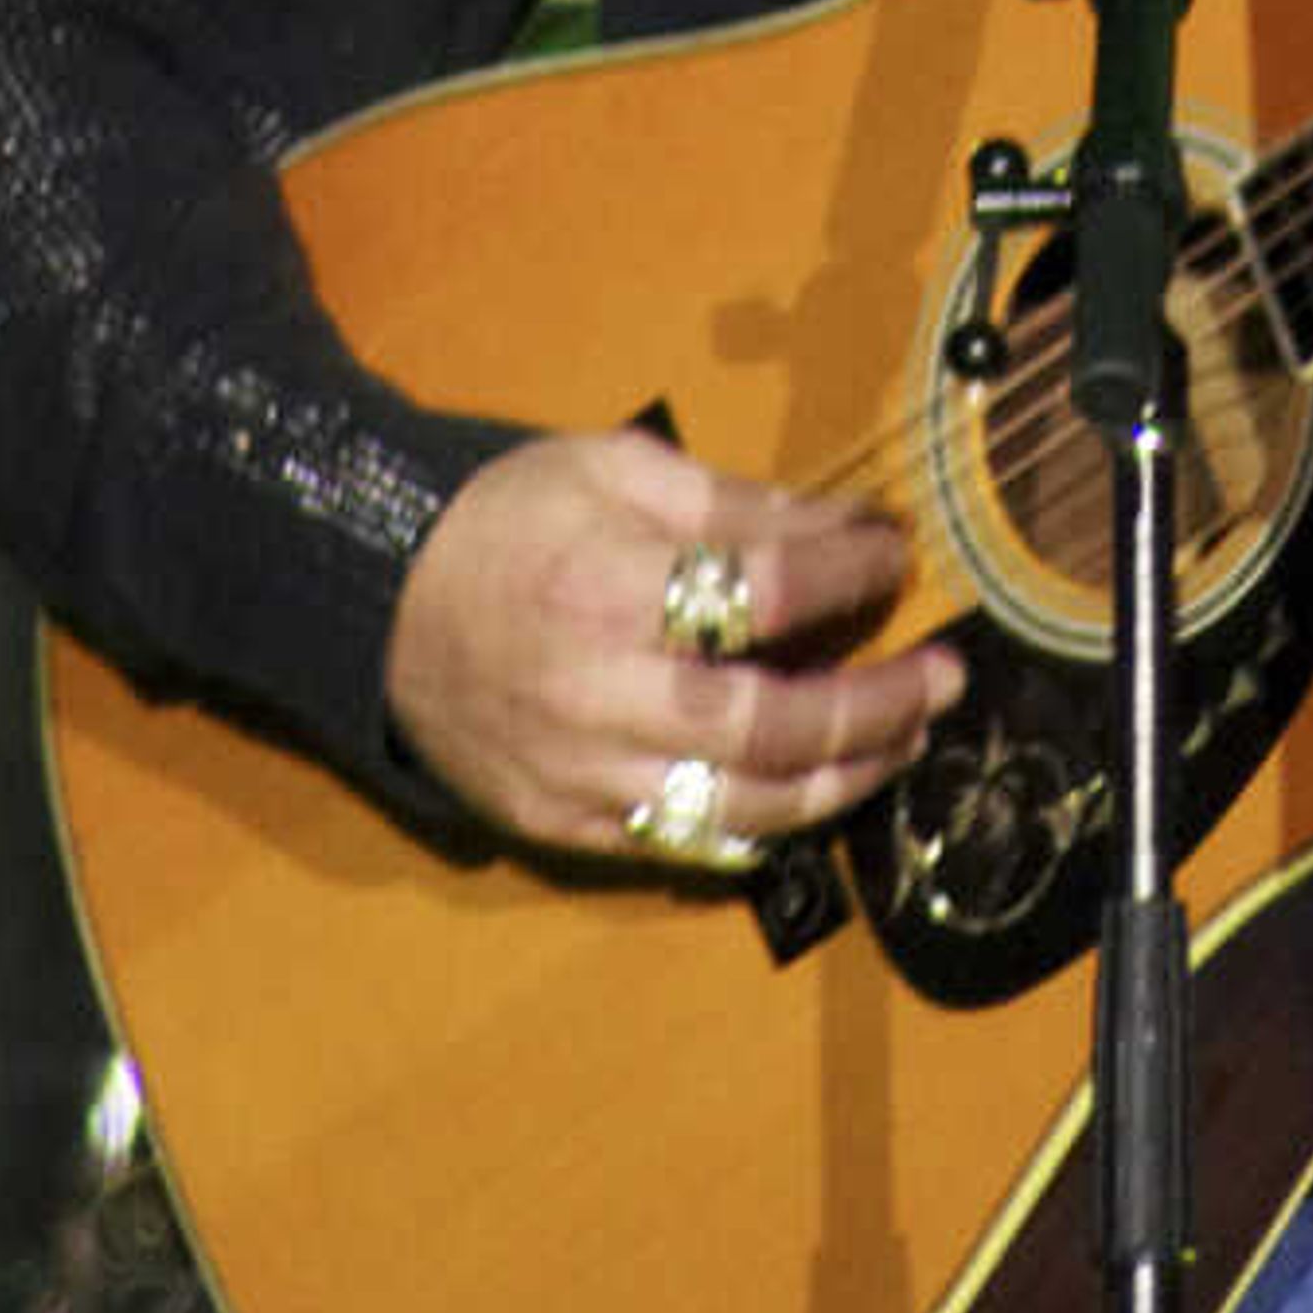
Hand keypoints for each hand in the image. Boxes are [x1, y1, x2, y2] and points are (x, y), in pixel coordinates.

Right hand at [383, 427, 951, 866]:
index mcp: (608, 588)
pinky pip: (683, 843)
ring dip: (841, 781)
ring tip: (904, 742)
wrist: (366, 594)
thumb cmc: (501, 516)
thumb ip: (736, 504)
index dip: (851, 575)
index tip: (898, 556)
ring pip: (739, 807)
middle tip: (946, 679)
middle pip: (769, 726)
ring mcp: (577, 774)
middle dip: (876, 707)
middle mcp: (596, 695)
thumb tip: (850, 526)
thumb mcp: (613, 469)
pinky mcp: (559, 823)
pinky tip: (811, 790)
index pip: (767, 593)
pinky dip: (760, 824)